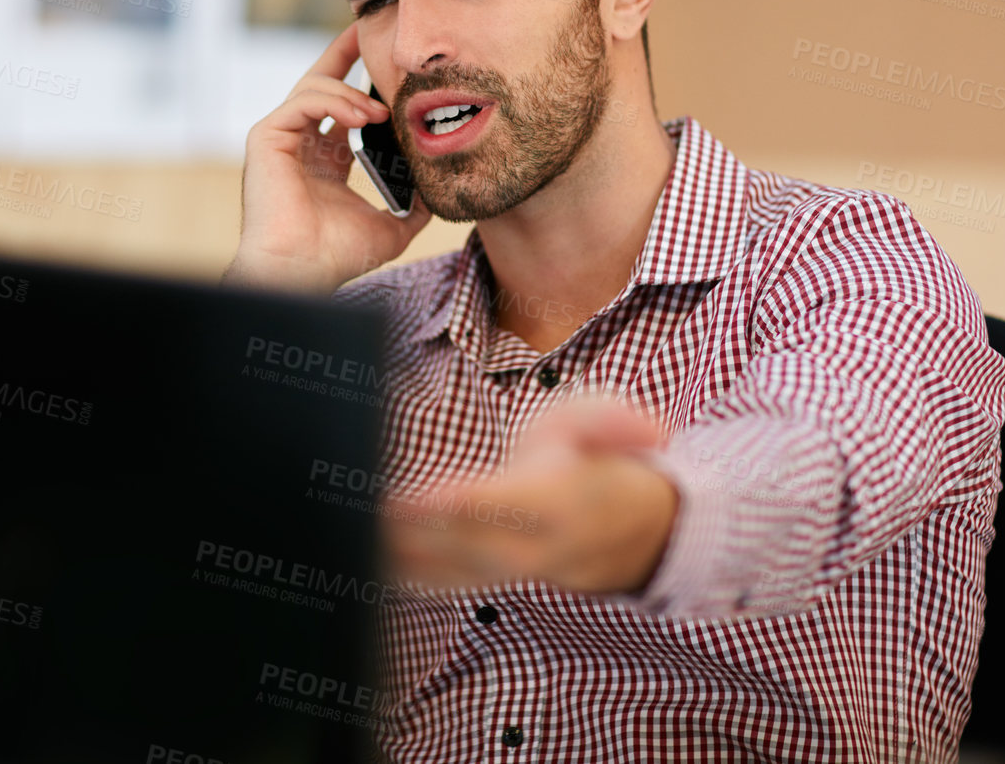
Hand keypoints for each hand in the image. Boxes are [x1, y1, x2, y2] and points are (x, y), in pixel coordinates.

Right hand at [224, 23, 432, 293]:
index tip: (385, 61)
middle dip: (345, 53)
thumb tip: (441, 190)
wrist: (302, 270)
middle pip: (321, 82)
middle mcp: (301, 143)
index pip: (341, 108)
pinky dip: (334, 101)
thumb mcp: (391, 226)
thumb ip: (414, 206)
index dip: (359, 80)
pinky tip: (363, 116)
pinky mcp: (266, 137)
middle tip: (371, 32)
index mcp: (324, 160)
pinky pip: (303, 100)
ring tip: (381, 111)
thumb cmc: (337, 255)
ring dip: (352, 92)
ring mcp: (282, 138)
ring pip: (314, 86)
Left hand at [382, 395, 678, 595]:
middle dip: (413, 532)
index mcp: (560, 502)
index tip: (415, 500)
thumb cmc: (608, 463)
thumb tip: (652, 434)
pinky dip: (409, 574)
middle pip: (466, 544)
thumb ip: (616, 424)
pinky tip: (369, 560)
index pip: (505, 507)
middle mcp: (536, 544)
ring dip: (401, 556)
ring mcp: (514, 569)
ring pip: (452, 569)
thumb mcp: (614, 426)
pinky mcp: (496, 577)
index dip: (459, 506)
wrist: (638, 533)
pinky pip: (448, 581)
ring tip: (352, 534)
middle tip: (361, 510)